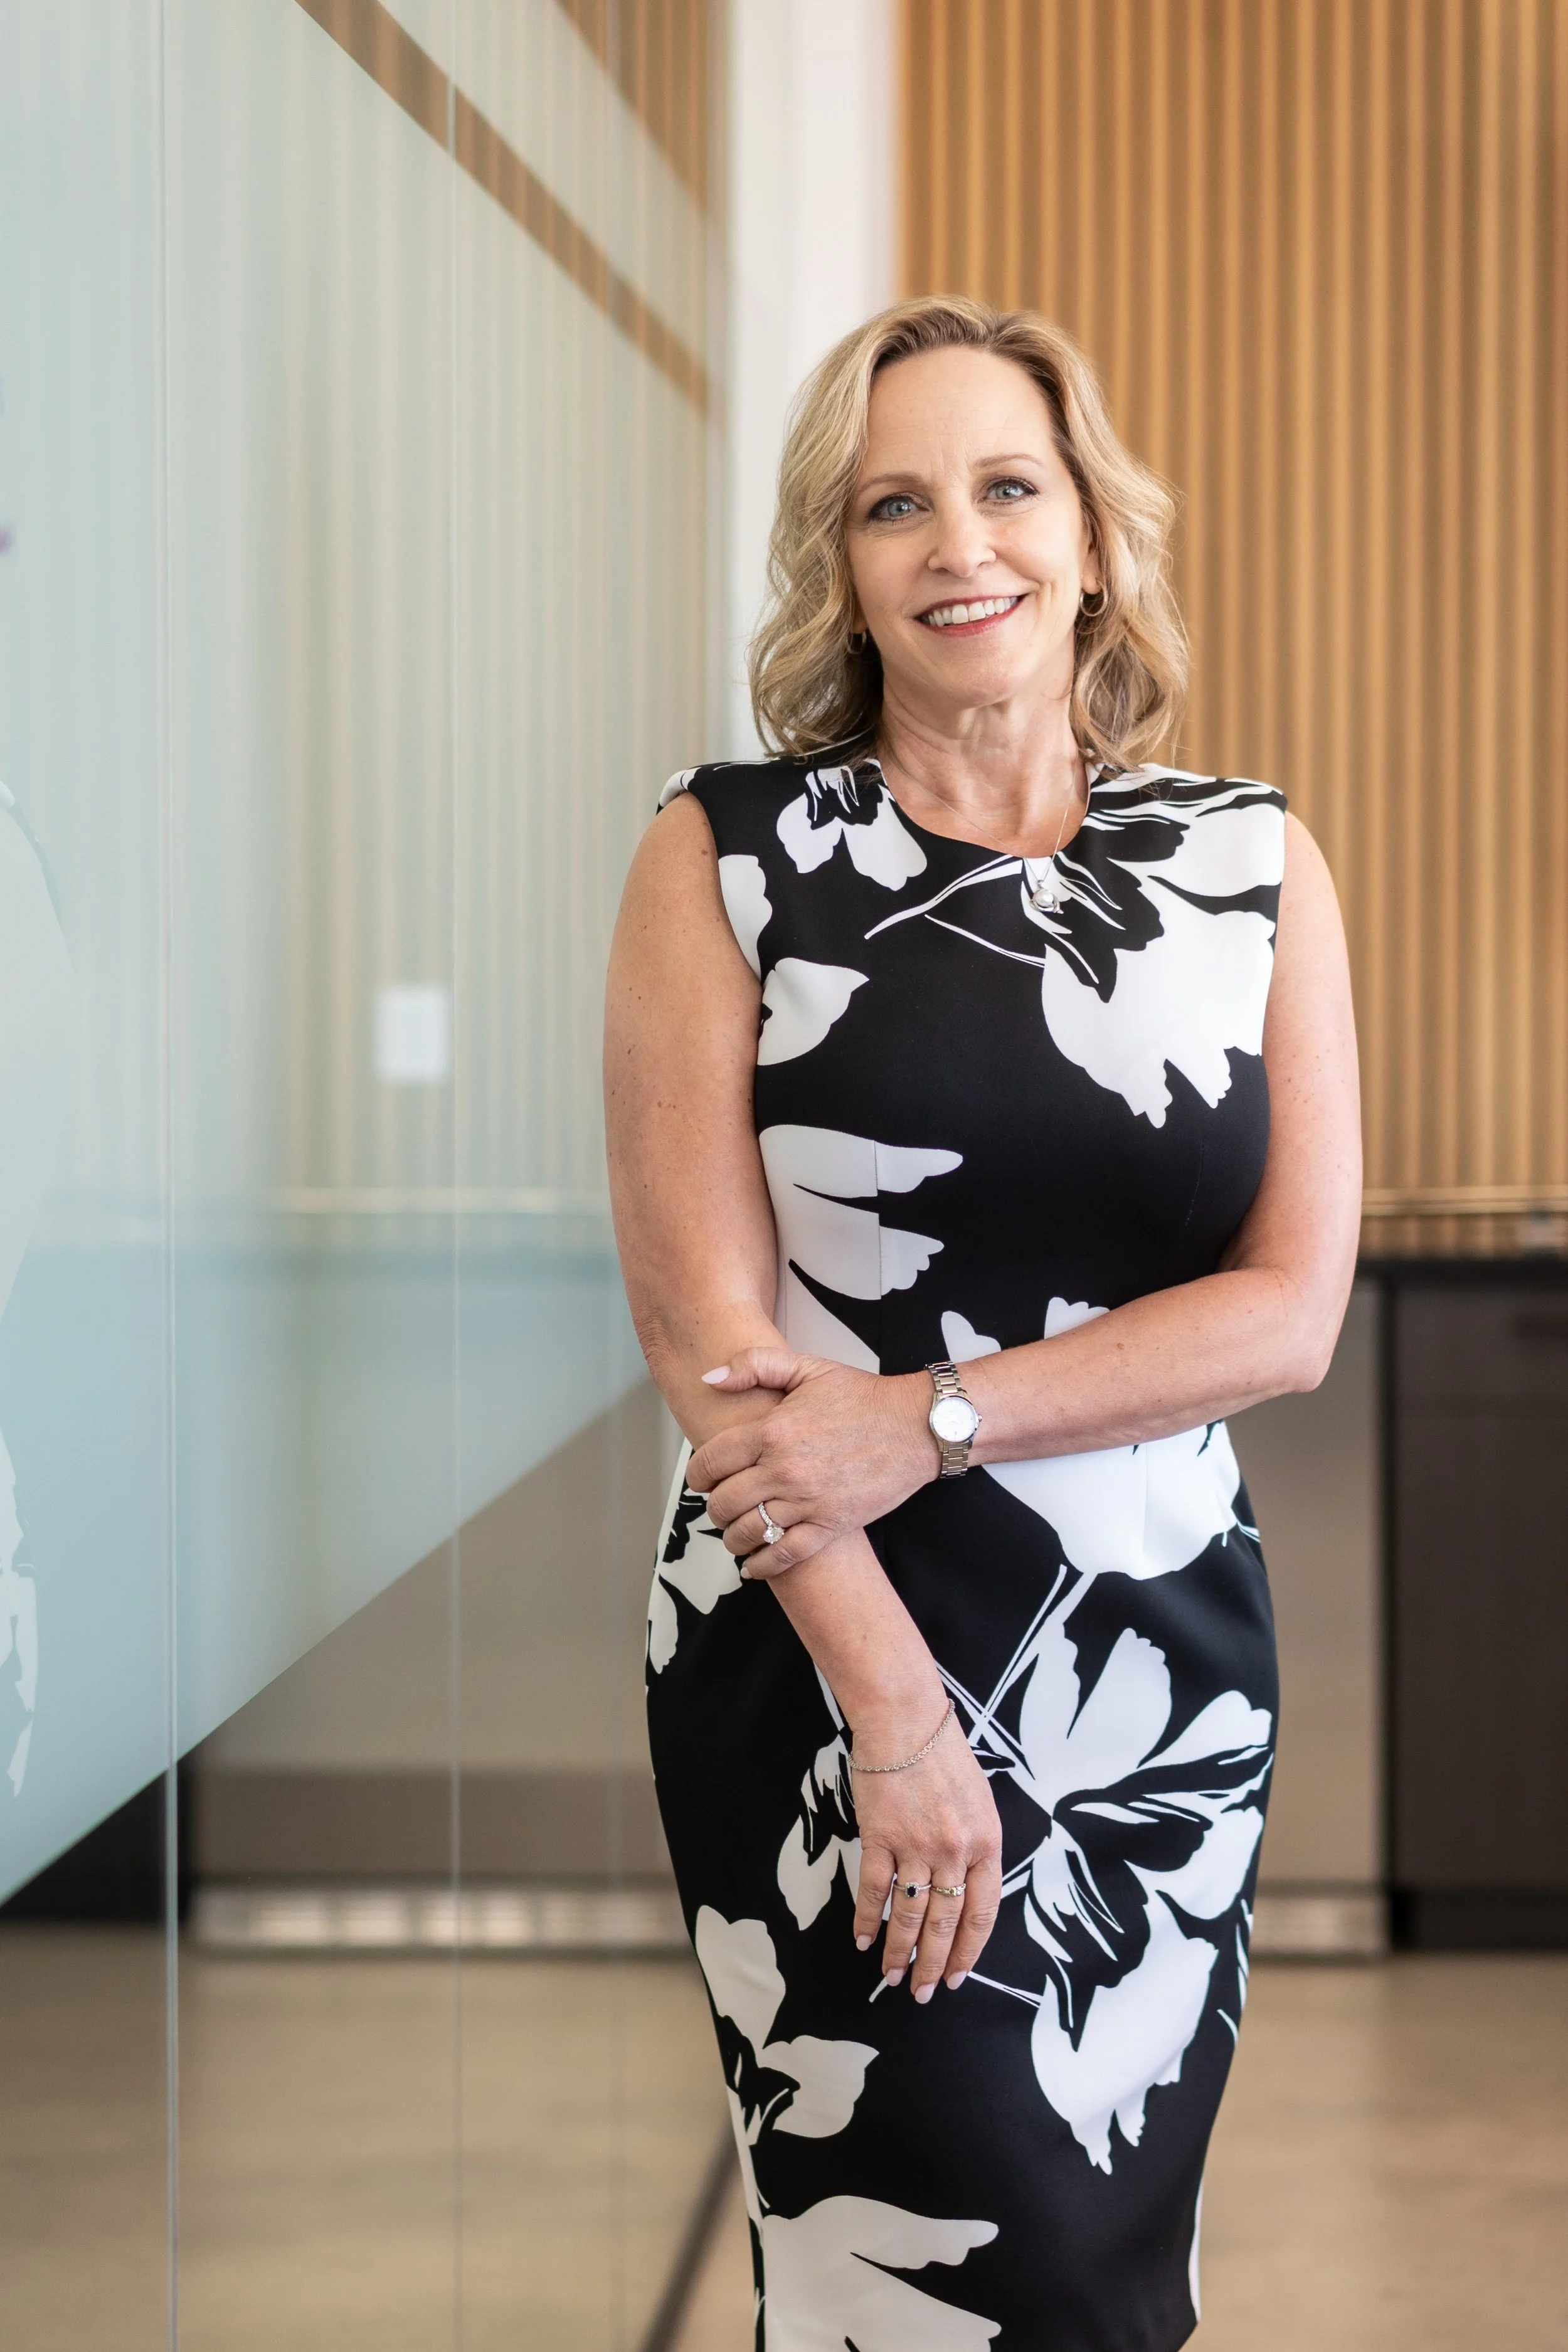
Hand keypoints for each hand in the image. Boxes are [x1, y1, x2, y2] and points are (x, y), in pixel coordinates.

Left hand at [689, 1346, 933, 1575]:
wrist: (915, 1426)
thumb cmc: (864, 1397)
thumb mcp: (807, 1367)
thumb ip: (754, 1365)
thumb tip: (710, 1378)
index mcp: (772, 1431)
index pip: (711, 1461)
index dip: (698, 1474)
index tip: (701, 1477)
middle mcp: (784, 1470)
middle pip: (724, 1502)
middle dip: (714, 1506)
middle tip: (720, 1504)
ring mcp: (807, 1501)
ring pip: (748, 1532)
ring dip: (733, 1537)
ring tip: (735, 1532)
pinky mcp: (830, 1525)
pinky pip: (785, 1555)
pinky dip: (762, 1565)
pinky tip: (753, 1565)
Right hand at [850, 1695, 1002, 1997]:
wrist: (904, 1717)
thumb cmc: (943, 1751)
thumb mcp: (979, 1799)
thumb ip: (975, 1844)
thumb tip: (965, 1886)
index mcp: (986, 1842)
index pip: (982, 1913)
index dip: (969, 1950)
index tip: (959, 1975)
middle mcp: (956, 1851)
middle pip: (946, 1923)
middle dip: (935, 1965)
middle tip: (925, 1993)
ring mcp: (916, 1846)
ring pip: (910, 1915)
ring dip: (900, 1951)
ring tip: (893, 1977)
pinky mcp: (880, 1837)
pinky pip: (873, 1890)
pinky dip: (867, 1918)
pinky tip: (862, 1938)